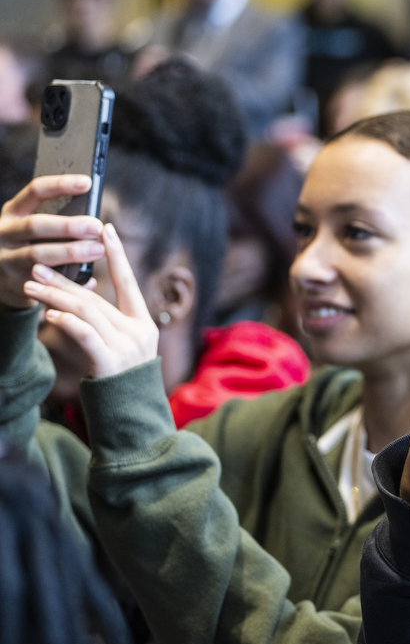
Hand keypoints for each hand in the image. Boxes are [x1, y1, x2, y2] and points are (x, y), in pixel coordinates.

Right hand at [0, 175, 103, 308]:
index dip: (60, 185)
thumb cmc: (30, 245)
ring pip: (37, 255)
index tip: (87, 182)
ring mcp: (6, 258)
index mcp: (13, 212)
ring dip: (70, 252)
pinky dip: (67, 280)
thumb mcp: (34, 228)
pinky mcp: (13, 283)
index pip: (34, 191)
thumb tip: (99, 223)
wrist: (2, 278)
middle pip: (35, 225)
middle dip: (68, 225)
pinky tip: (90, 280)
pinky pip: (42, 281)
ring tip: (99, 250)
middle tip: (97, 226)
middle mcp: (4, 232)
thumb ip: (59, 221)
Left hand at [22, 225, 157, 378]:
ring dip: (55, 297)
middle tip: (37, 265)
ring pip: (86, 312)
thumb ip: (108, 323)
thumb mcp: (123, 347)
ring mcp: (126, 347)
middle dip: (63, 280)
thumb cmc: (122, 380)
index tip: (106, 228)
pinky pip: (86, 335)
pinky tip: (50, 314)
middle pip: (96, 298)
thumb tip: (76, 297)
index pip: (129, 282)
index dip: (118, 254)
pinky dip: (67, 322)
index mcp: (143, 323)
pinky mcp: (111, 363)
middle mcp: (138, 331)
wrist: (132, 415)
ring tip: (31, 288)